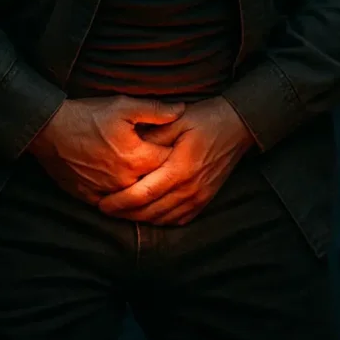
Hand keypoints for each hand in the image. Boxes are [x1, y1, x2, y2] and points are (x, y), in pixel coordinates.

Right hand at [27, 95, 184, 206]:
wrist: (49, 131)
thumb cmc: (87, 115)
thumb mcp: (123, 105)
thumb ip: (155, 110)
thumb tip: (182, 110)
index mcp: (137, 158)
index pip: (170, 162)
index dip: (180, 155)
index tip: (185, 148)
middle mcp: (126, 181)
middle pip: (156, 185)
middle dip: (167, 178)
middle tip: (177, 169)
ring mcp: (108, 192)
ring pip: (137, 201)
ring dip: (148, 193)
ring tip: (159, 185)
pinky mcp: (92, 198)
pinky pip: (116, 208)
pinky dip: (126, 204)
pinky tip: (133, 198)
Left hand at [98, 96, 255, 225]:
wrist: (238, 126)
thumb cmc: (205, 119)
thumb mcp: (176, 120)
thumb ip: (153, 136)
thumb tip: (128, 148)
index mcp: (180, 169)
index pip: (143, 195)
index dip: (120, 202)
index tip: (101, 203)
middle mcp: (190, 189)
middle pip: (150, 212)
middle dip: (124, 214)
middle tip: (103, 209)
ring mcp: (199, 197)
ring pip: (163, 219)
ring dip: (140, 219)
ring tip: (120, 212)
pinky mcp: (205, 200)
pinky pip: (178, 219)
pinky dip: (160, 220)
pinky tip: (148, 214)